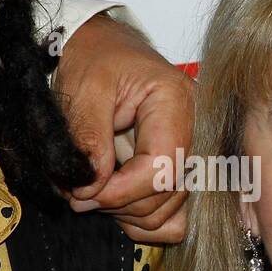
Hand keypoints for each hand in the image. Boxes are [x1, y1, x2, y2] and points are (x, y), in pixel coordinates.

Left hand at [53, 12, 192, 242]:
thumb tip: (91, 189)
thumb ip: (89, 139)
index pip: (161, 167)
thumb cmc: (94, 59)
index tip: (81, 194)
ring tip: (91, 191)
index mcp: (178, 102)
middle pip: (167, 193)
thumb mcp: (84, 89)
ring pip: (170, 211)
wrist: (100, 49)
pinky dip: (143, 220)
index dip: (120, 191)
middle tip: (76, 192)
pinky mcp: (180, 170)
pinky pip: (175, 217)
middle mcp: (195, 130)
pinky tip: (116, 204)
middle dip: (118, 202)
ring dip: (126, 212)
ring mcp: (191, 154)